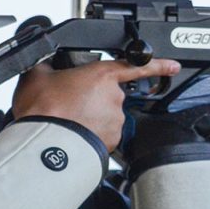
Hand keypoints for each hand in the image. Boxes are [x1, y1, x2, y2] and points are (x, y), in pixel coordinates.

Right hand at [12, 57, 180, 150]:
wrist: (43, 145)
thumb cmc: (42, 111)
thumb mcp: (37, 76)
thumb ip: (47, 65)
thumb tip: (44, 63)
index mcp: (102, 75)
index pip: (136, 66)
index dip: (158, 65)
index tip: (173, 66)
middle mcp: (114, 98)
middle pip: (109, 93)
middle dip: (93, 97)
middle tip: (69, 103)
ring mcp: (115, 121)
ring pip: (107, 115)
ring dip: (92, 116)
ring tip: (68, 120)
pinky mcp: (112, 141)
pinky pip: (105, 134)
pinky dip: (93, 133)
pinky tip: (75, 133)